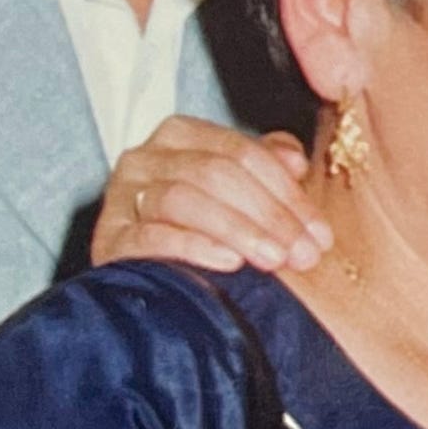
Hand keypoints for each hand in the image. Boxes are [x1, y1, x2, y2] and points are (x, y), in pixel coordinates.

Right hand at [92, 118, 333, 273]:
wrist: (153, 292)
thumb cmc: (206, 236)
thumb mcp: (243, 197)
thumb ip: (268, 169)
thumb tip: (295, 160)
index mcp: (179, 136)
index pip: (241, 153)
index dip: (287, 192)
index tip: (320, 233)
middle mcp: (144, 158)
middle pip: (215, 173)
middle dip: (269, 214)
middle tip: (304, 253)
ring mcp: (122, 197)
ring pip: (182, 198)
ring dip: (237, 230)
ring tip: (274, 260)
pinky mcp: (108, 239)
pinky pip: (149, 236)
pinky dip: (193, 246)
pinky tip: (229, 263)